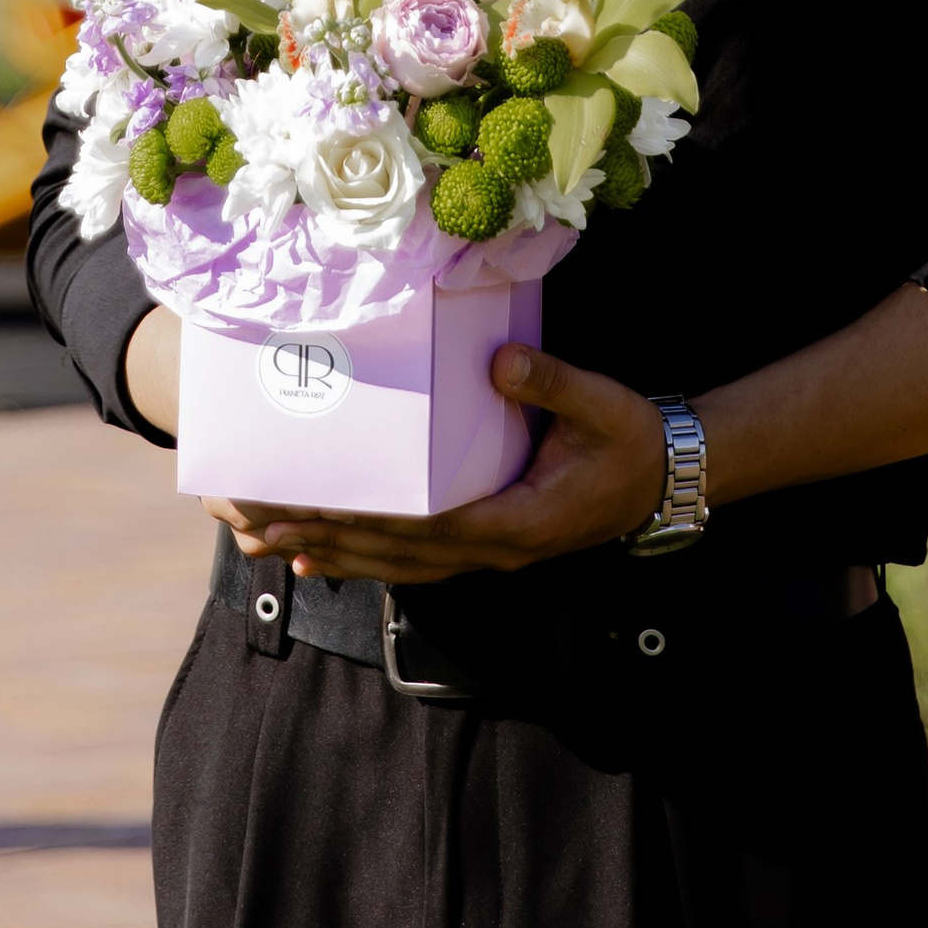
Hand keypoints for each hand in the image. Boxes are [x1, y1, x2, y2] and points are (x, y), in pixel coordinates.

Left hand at [212, 342, 666, 586]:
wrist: (664, 479)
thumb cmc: (632, 440)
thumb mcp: (603, 405)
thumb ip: (552, 384)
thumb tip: (499, 361)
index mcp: (521, 518)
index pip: (431, 525)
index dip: (371, 521)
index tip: (317, 507)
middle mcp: (498, 546)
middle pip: (400, 554)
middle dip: (331, 538)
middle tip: (263, 523)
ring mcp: (492, 552)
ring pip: (401, 565)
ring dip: (337, 554)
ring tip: (272, 542)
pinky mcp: (489, 543)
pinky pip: (418, 560)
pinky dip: (369, 559)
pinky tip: (326, 556)